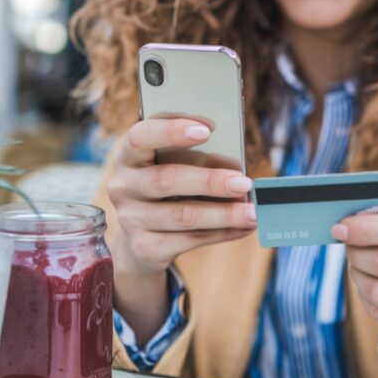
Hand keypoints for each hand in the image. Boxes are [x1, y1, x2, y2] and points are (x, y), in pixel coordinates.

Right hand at [107, 118, 256, 341]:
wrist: (141, 239)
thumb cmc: (165, 190)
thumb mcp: (173, 166)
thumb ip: (197, 159)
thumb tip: (234, 168)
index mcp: (129, 156)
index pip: (141, 136)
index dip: (171, 131)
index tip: (207, 130)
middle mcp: (124, 186)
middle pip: (166, 180)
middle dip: (210, 181)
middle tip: (243, 182)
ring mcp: (132, 219)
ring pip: (183, 216)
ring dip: (224, 214)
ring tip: (253, 212)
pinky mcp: (145, 247)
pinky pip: (190, 240)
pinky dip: (222, 233)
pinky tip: (244, 227)